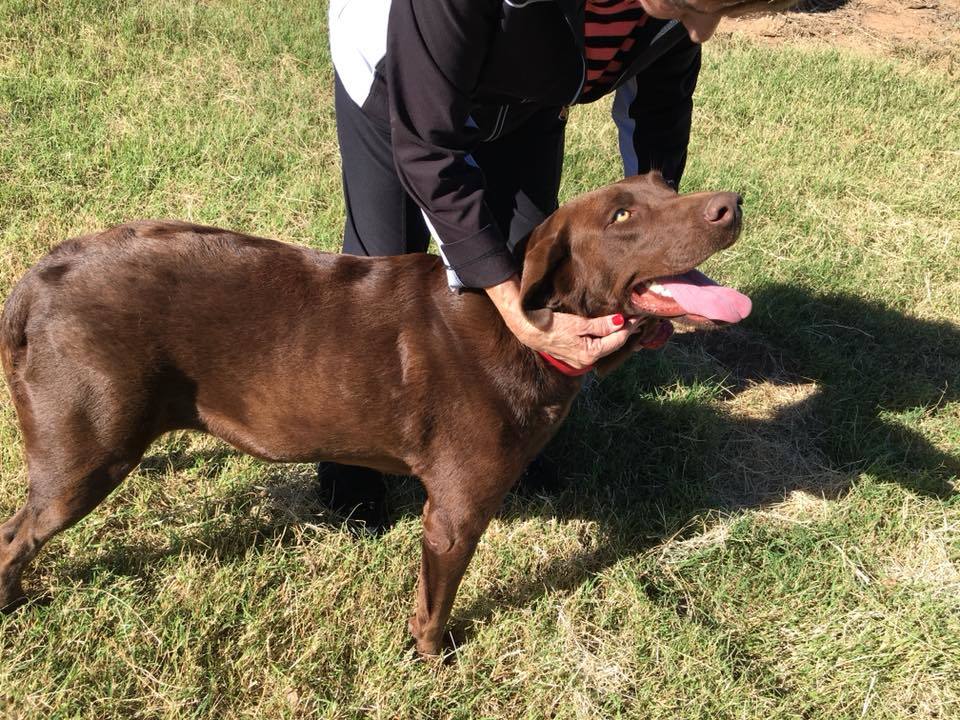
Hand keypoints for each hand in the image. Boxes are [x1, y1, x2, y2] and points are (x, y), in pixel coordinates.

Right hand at [484, 275, 639, 369]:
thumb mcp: (577, 324)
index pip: (617, 340)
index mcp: (589, 354)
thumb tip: (620, 322)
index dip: (630, 327)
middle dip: (627, 332)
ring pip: (606, 347)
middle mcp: (587, 361)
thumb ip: (600, 325)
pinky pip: (597, 346)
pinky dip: (606, 338)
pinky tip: (612, 330)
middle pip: (613, 345)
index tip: (640, 315)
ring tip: (630, 323)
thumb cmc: (550, 325)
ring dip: (617, 335)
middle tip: (640, 318)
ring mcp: (581, 360)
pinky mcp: (576, 355)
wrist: (528, 331)